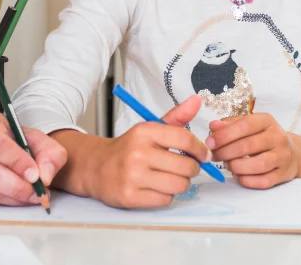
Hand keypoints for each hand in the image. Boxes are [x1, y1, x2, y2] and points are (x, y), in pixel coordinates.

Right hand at [0, 105, 66, 205]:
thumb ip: (47, 151)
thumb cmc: (2, 133)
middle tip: (36, 193)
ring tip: (28, 196)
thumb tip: (46, 176)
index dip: (17, 162)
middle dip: (16, 187)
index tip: (35, 176)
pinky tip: (10, 197)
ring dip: (9, 198)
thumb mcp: (30, 133)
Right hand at [88, 95, 209, 208]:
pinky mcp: (130, 197)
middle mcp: (138, 153)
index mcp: (144, 132)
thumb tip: (197, 100)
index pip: (184, 139)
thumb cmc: (129, 148)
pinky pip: (165, 200)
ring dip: (179, 183)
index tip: (204, 155)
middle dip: (191, 169)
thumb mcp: (149, 129)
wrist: (96, 167)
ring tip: (169, 178)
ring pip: (178, 185)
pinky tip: (155, 188)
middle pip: (186, 166)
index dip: (200, 149)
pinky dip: (165, 196)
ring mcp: (133, 176)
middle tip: (185, 168)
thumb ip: (176, 117)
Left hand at [207, 113, 300, 188]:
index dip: (225, 134)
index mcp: (267, 121)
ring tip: (228, 165)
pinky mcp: (283, 174)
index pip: (245, 125)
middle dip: (226, 152)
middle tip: (214, 156)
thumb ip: (230, 125)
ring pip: (258, 165)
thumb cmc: (263, 137)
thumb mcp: (249, 125)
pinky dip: (247, 180)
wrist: (292, 153)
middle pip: (249, 146)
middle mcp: (278, 137)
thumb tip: (213, 127)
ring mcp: (283, 157)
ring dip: (237, 167)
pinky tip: (238, 175)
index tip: (210, 142)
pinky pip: (264, 181)